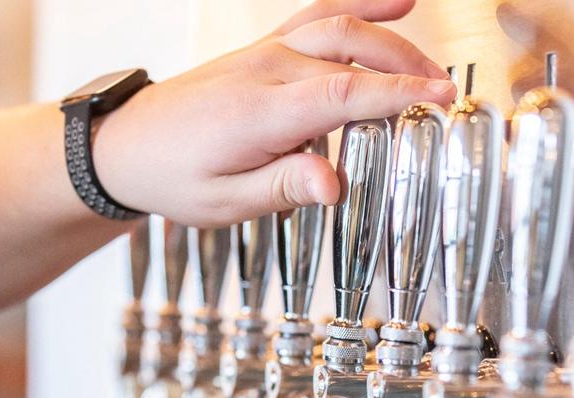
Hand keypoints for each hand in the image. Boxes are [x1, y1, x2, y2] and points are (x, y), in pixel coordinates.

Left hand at [92, 0, 453, 226]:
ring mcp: (264, 51)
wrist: (128, 145)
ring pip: (339, 27)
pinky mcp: (265, 48)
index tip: (438, 99)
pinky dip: (360, 4)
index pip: (340, 94)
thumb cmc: (174, 175)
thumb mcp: (225, 202)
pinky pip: (318, 14)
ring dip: (390, 41)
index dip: (395, 94)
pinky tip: (397, 2)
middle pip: (350, 54)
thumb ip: (283, 189)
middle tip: (444, 95)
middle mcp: (265, 70)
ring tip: (430, 66)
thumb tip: (331, 185)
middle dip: (405, 69)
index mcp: (258, 112)